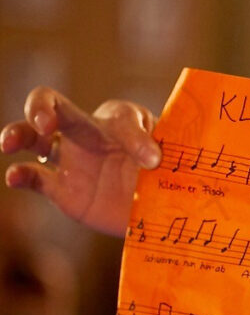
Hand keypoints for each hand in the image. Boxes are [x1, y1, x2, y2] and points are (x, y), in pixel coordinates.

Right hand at [1, 87, 160, 236]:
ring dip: (18, 134)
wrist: (158, 207)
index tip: (153, 160)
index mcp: (119, 122)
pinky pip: (34, 177)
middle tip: (44, 122)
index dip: (136, 137)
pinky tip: (14, 177)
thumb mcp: (168, 157)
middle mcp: (89, 135)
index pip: (118, 115)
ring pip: (34, 138)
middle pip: (55, 107)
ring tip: (9, 142)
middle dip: (41, 108)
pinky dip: (20, 175)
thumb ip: (158, 152)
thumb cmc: (166, 173)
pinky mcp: (63, 189)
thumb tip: (152, 158)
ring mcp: (72, 161)